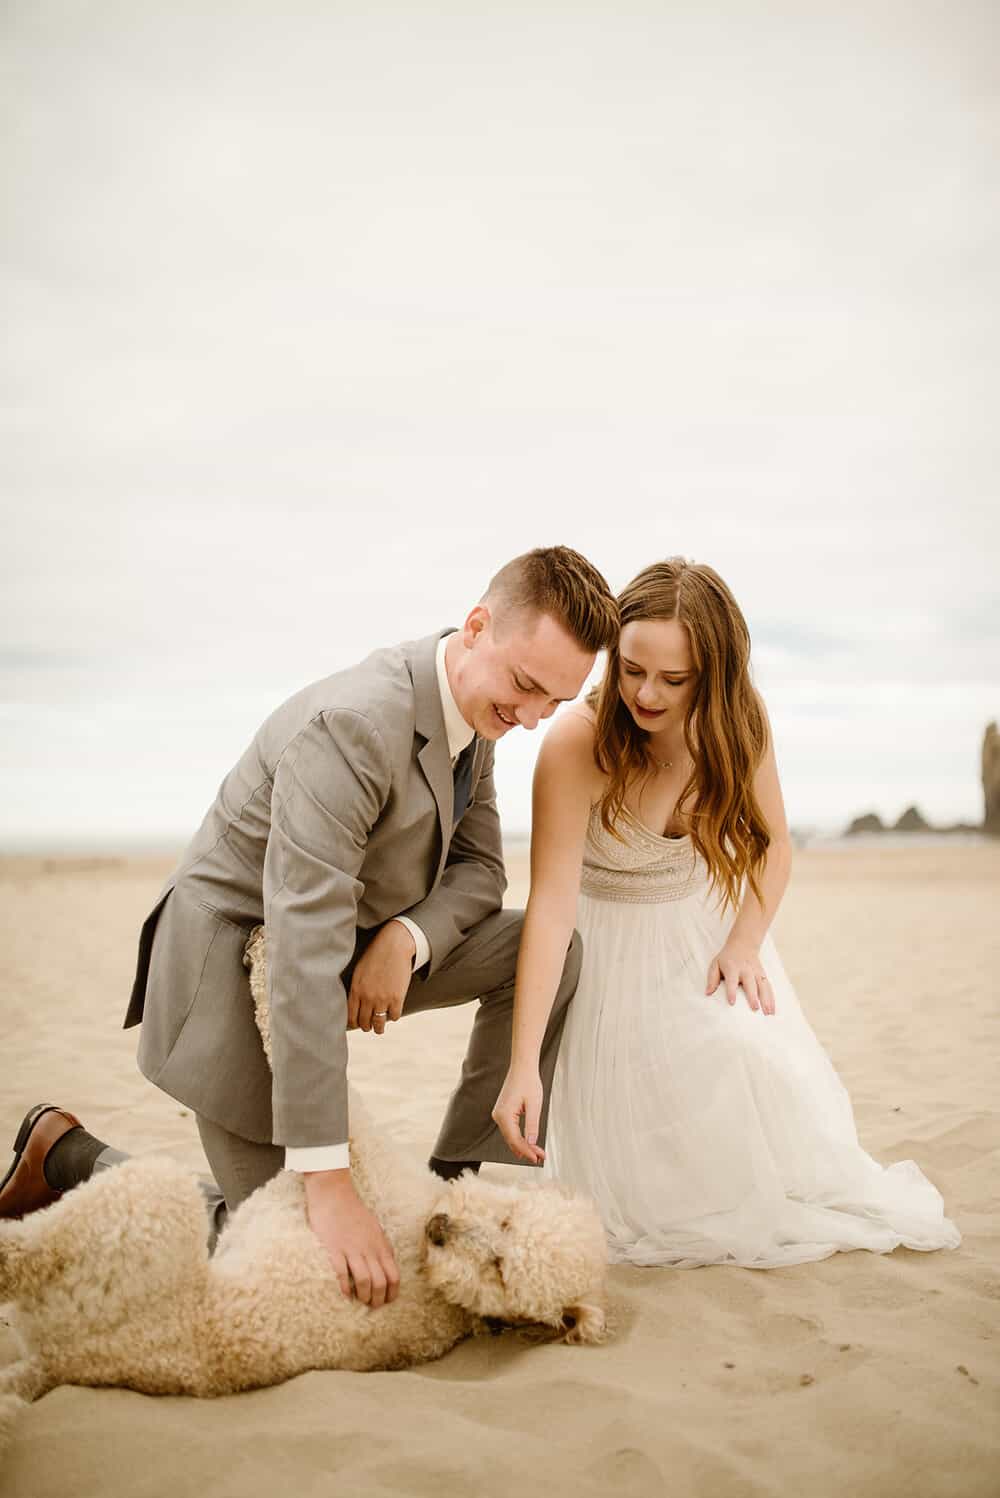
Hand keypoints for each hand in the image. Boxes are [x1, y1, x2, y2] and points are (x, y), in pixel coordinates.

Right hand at [304, 1170, 399, 1306]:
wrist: (333, 1194)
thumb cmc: (353, 1211)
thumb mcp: (374, 1228)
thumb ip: (380, 1246)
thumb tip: (387, 1263)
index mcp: (380, 1244)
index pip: (394, 1275)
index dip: (392, 1292)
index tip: (388, 1301)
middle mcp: (369, 1248)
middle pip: (380, 1282)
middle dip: (378, 1299)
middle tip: (373, 1306)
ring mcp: (352, 1248)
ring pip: (364, 1280)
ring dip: (364, 1296)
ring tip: (361, 1301)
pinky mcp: (334, 1248)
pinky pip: (342, 1273)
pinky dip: (345, 1287)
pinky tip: (345, 1293)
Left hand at [348, 920, 415, 1033]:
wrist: (394, 945)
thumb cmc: (374, 956)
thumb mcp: (358, 971)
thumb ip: (355, 989)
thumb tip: (352, 1005)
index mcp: (355, 990)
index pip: (351, 1017)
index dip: (354, 1024)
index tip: (356, 1024)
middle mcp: (367, 997)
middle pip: (364, 1023)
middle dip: (366, 1026)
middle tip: (368, 1026)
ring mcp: (383, 999)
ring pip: (379, 1024)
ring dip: (379, 1028)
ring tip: (379, 1028)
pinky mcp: (397, 998)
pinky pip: (394, 1017)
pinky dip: (393, 1017)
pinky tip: (392, 1012)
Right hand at [491, 1065, 544, 1163]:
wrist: (522, 1067)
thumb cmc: (529, 1082)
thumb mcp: (534, 1104)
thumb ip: (532, 1124)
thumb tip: (532, 1143)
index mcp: (504, 1114)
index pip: (515, 1139)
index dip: (527, 1151)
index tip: (537, 1158)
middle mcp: (498, 1116)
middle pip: (511, 1140)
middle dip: (526, 1150)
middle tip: (540, 1157)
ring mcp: (499, 1114)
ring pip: (510, 1137)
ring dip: (523, 1145)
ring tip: (537, 1153)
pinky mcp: (503, 1113)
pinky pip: (510, 1130)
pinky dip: (519, 1138)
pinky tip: (528, 1144)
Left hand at [705, 941, 774, 1014]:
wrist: (743, 944)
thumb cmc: (727, 958)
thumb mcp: (715, 964)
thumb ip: (712, 978)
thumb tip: (708, 993)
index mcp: (732, 968)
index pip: (732, 980)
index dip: (731, 991)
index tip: (732, 1002)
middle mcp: (746, 970)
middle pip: (750, 984)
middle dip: (753, 996)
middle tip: (755, 1008)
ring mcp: (756, 972)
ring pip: (762, 986)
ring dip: (766, 999)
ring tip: (768, 1013)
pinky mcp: (763, 975)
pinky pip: (768, 987)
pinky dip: (771, 998)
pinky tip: (772, 1010)